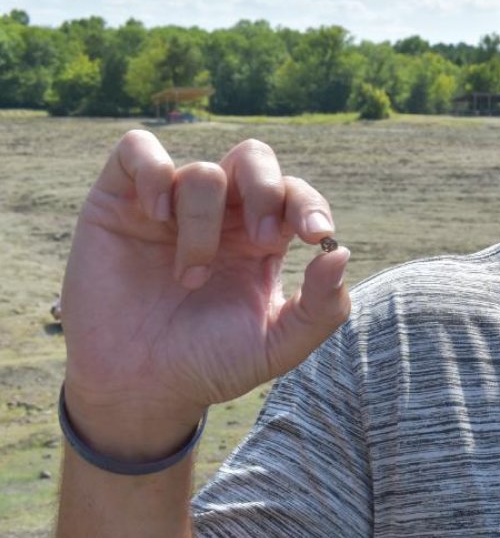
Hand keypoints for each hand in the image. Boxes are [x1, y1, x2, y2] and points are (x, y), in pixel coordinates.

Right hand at [60, 130, 350, 457]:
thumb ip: (322, 308)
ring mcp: (171, 204)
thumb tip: (341, 252)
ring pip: (203, 171)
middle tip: (263, 240)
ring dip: (203, 223)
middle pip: (254, 158)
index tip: (317, 234)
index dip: (309, 204)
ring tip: (191, 278)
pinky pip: (138, 149)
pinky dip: (154, 171)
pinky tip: (157, 215)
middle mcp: (220, 213)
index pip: (294, 194)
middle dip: (266, 189)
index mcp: (263, 237)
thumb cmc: (209, 362)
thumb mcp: (277, 346)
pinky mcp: (119, 200)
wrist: (138, 388)